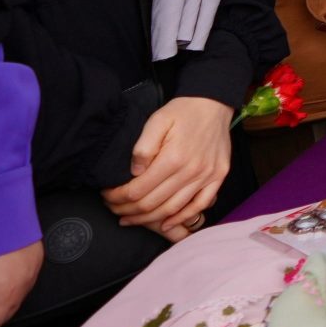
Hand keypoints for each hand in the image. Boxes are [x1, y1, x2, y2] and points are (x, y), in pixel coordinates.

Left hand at [103, 95, 234, 236]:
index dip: (118, 198)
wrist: (213, 103)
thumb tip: (134, 172)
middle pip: (153, 203)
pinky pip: (200, 205)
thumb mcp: (157, 121)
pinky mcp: (218, 177)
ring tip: (131, 219)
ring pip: (172, 209)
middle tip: (114, 210)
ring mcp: (206, 176)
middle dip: (128, 211)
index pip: (138, 190)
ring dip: (148, 219)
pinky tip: (166, 224)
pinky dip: (182, 218)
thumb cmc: (182, 111)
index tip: (107, 197)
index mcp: (173, 158)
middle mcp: (191, 171)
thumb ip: (143, 147)